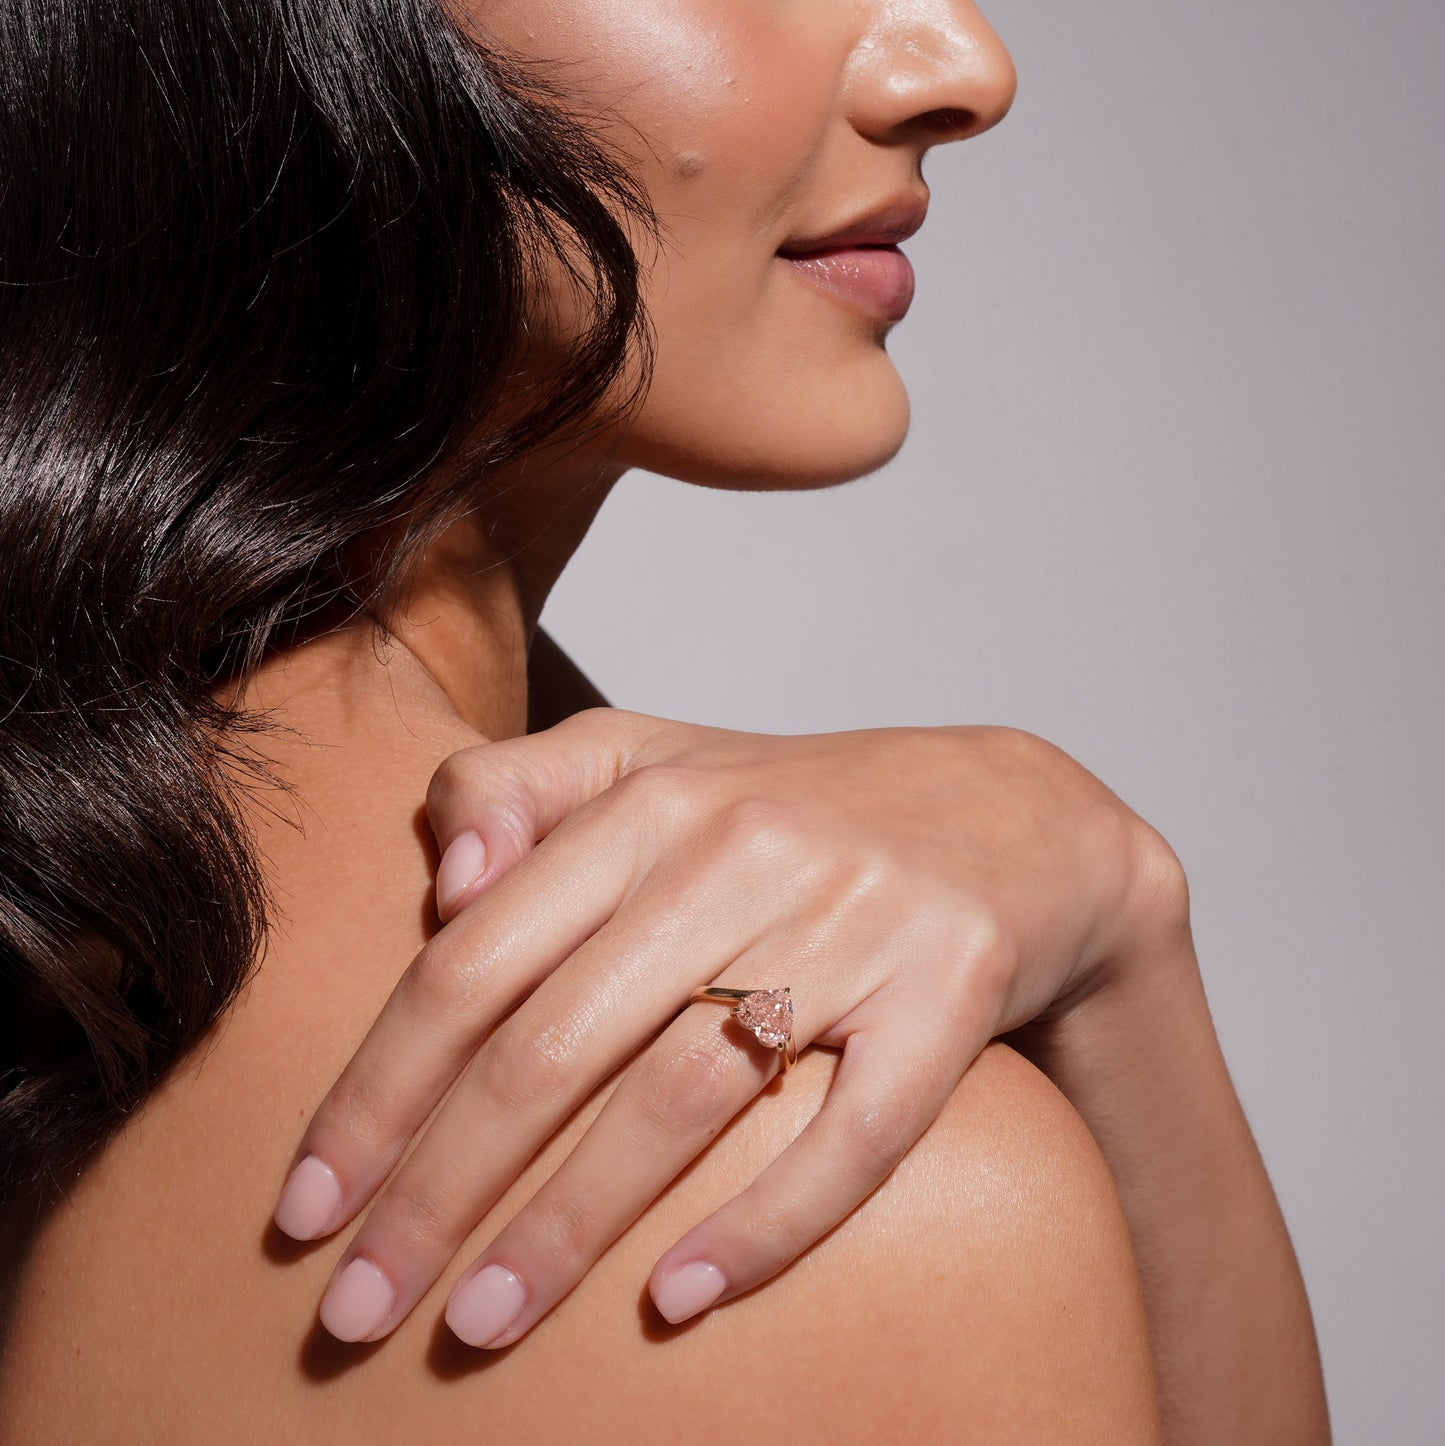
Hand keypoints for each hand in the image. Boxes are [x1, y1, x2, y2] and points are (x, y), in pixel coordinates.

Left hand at [272, 708, 1184, 1346]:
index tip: (306, 1206)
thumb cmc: (796, 805)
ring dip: (566, 1228)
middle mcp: (744, 853)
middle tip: (354, 1313)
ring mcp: (854, 926)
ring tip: (477, 1325)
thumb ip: (520, 791)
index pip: (475, 958)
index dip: (376, 1090)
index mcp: (652, 799)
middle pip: (554, 1044)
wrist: (1007, 815)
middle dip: (436, 1191)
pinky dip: (766, 1224)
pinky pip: (853, 1134)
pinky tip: (679, 1299)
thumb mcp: (648, 760)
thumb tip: (443, 889)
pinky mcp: (948, 994)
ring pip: (683, 1096)